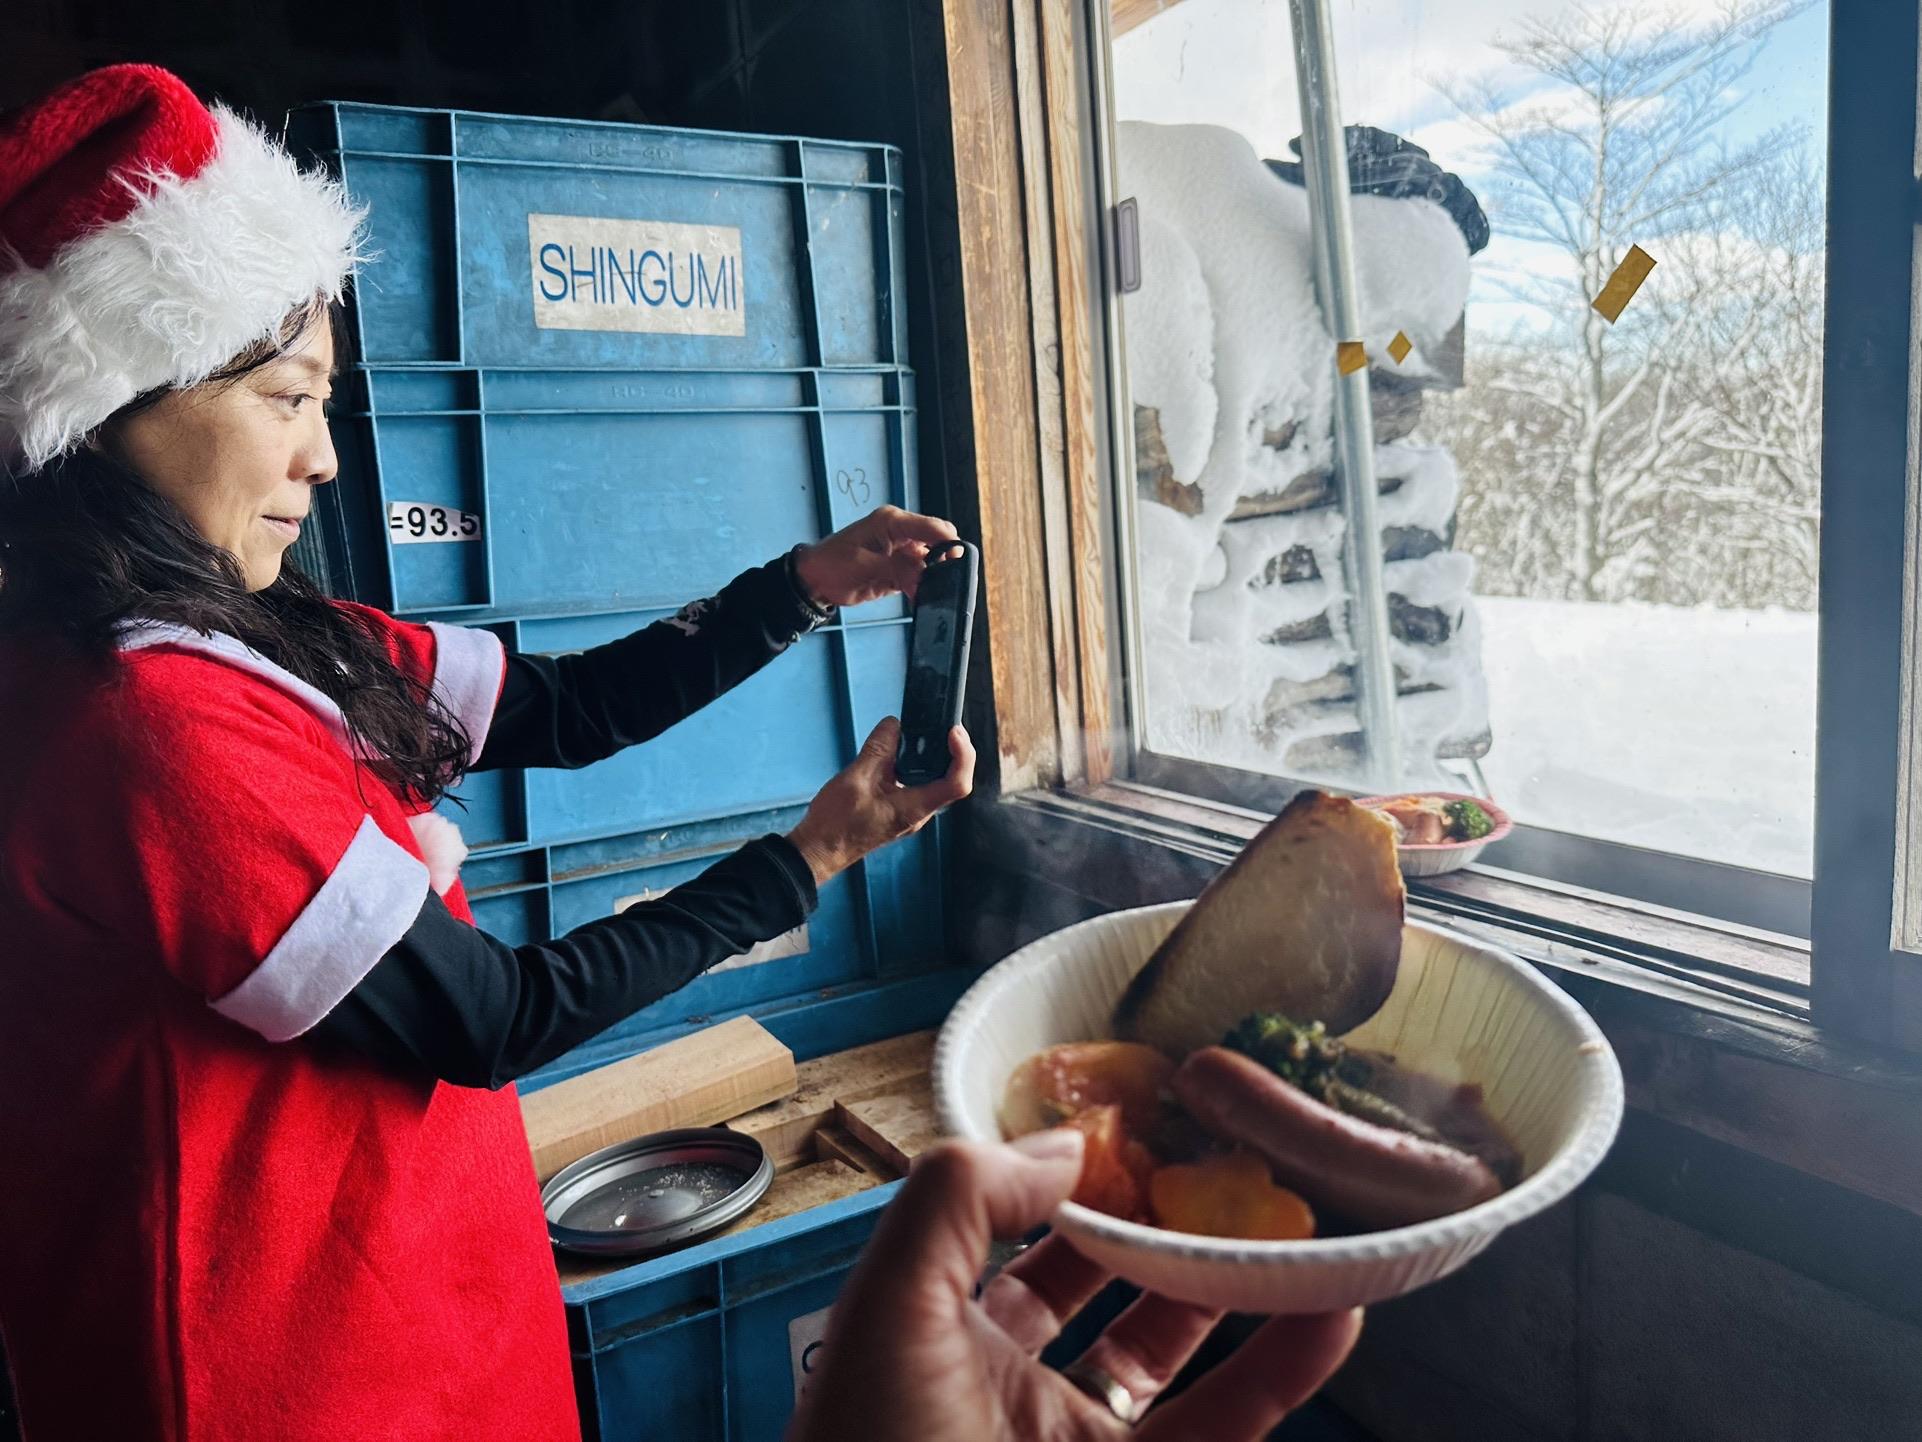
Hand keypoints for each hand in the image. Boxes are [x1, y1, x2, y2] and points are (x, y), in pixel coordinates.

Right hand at [786, 718, 974, 884]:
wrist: (819, 850)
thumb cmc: (836, 824)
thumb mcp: (856, 778)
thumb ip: (879, 749)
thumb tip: (893, 724)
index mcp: (915, 808)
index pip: (957, 783)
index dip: (963, 754)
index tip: (953, 731)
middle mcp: (919, 811)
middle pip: (951, 778)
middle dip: (952, 748)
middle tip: (943, 723)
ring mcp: (909, 811)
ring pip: (934, 780)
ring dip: (934, 755)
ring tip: (925, 731)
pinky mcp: (898, 808)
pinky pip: (917, 783)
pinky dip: (915, 763)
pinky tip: (900, 750)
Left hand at [787, 1131, 1361, 1441]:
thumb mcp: (888, 1313)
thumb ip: (959, 1204)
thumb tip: (1063, 1145)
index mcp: (939, 1337)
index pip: (1017, 1238)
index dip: (1075, 1180)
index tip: (1144, 1124)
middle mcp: (1012, 1388)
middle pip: (1106, 1288)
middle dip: (1164, 1225)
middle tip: (1230, 1161)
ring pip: (1178, 1355)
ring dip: (1240, 1289)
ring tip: (1298, 1217)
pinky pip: (1227, 1425)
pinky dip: (1284, 1370)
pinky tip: (1331, 1310)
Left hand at [793, 506, 962, 607]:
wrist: (814, 580)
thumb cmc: (831, 564)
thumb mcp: (865, 566)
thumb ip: (898, 569)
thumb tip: (924, 577)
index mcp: (891, 522)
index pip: (930, 527)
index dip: (947, 541)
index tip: (958, 559)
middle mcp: (900, 533)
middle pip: (936, 543)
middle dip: (942, 561)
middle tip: (943, 580)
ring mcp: (900, 552)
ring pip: (930, 563)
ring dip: (932, 577)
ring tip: (930, 591)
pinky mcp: (898, 569)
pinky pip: (919, 577)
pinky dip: (921, 587)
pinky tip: (919, 596)